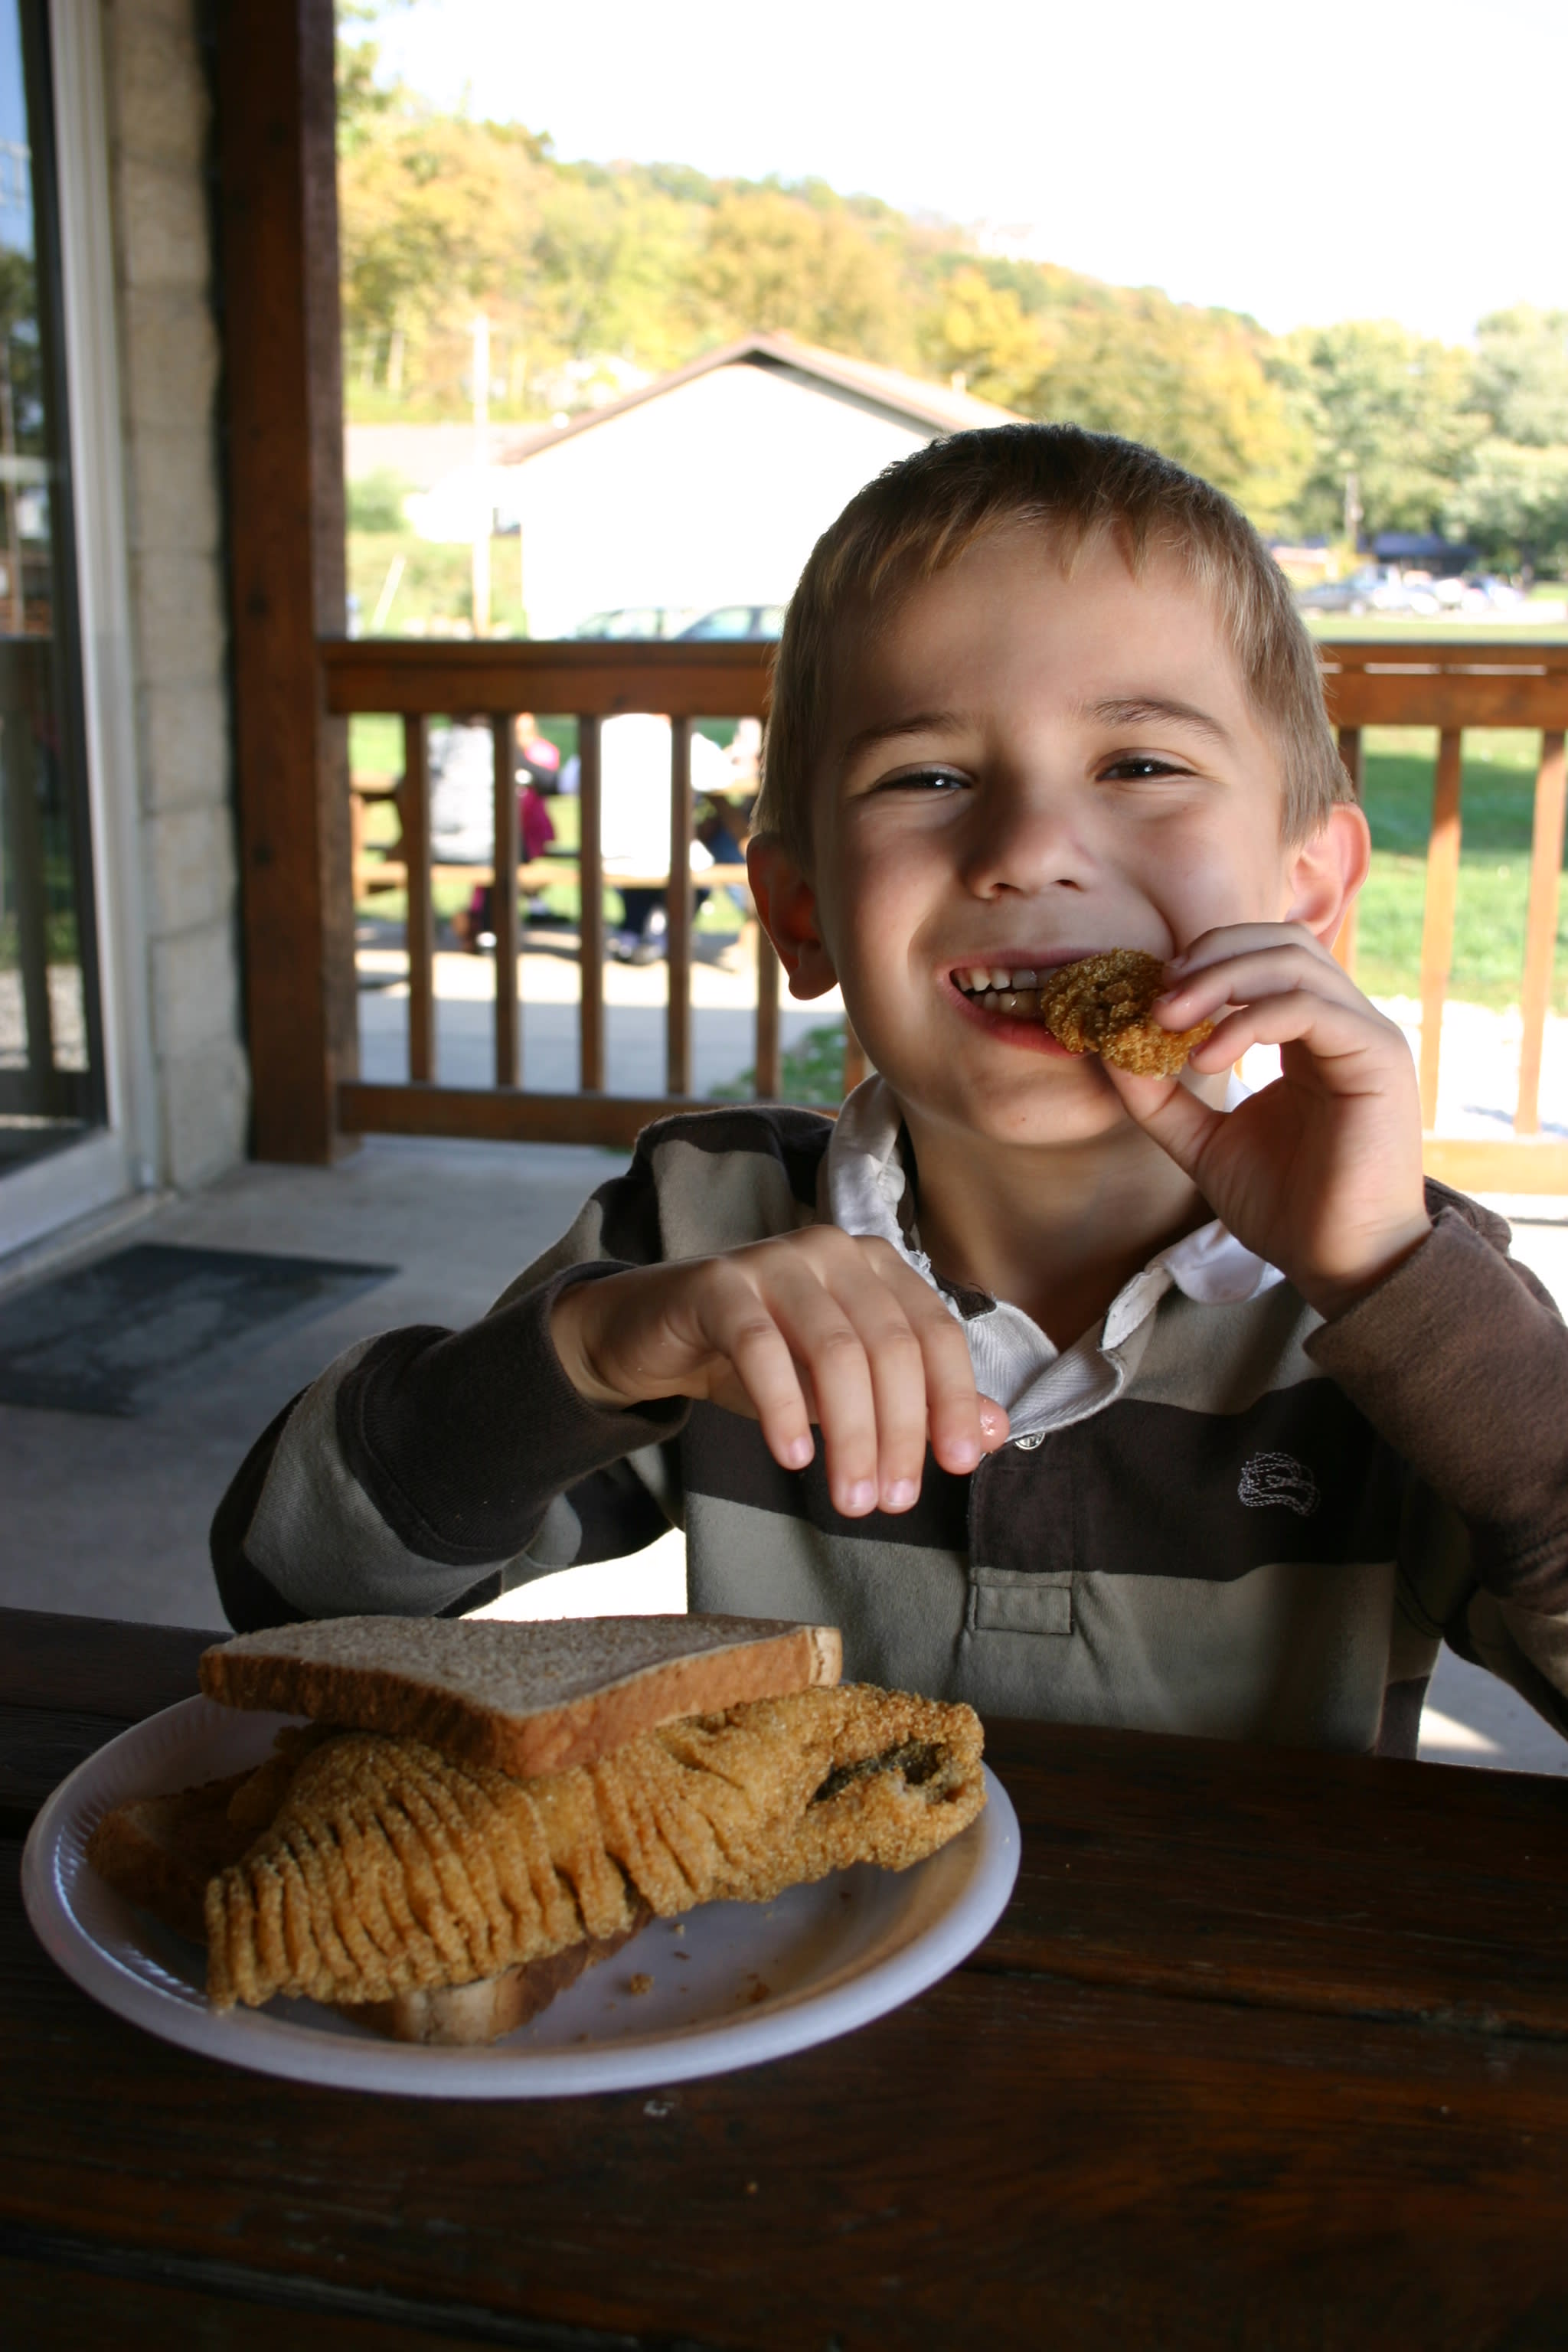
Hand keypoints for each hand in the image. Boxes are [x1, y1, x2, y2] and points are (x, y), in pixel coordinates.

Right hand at [549, 1229, 1008, 1516]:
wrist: (657, 1334)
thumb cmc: (760, 1360)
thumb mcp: (842, 1388)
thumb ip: (915, 1402)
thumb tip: (996, 1432)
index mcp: (878, 1266)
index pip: (936, 1332)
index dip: (954, 1400)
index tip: (960, 1465)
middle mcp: (834, 1251)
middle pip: (891, 1346)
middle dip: (899, 1432)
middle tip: (892, 1502)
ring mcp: (776, 1259)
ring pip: (836, 1350)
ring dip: (851, 1434)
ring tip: (850, 1499)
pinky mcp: (719, 1283)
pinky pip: (761, 1347)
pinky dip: (784, 1408)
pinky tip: (794, 1458)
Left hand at [1102, 922, 1430, 1319]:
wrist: (1341, 1265)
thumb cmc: (1286, 1206)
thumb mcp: (1203, 1142)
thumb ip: (1160, 1096)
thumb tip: (1108, 1047)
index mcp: (1310, 1035)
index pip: (1261, 956)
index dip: (1200, 962)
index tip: (1144, 996)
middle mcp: (1344, 1023)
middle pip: (1279, 941)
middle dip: (1208, 957)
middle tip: (1153, 998)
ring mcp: (1365, 1035)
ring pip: (1294, 960)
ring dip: (1219, 979)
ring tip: (1166, 1021)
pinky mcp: (1377, 1058)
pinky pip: (1309, 1007)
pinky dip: (1247, 1020)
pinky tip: (1206, 1057)